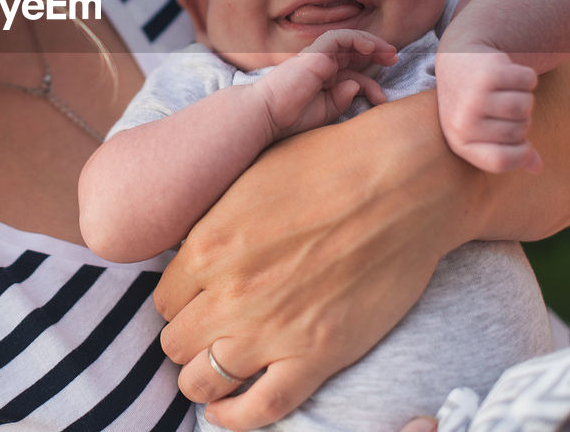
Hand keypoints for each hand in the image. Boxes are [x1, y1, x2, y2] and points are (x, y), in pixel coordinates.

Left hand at [154, 91, 479, 429]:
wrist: (403, 181)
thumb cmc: (329, 164)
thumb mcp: (249, 178)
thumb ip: (213, 222)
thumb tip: (191, 250)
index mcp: (207, 245)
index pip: (166, 299)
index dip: (180, 302)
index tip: (197, 301)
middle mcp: (230, 293)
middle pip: (176, 343)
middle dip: (188, 339)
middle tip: (208, 332)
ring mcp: (272, 330)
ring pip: (202, 381)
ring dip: (202, 379)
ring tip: (214, 371)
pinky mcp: (317, 355)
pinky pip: (260, 409)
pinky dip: (236, 418)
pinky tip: (227, 412)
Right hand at [258, 29, 395, 139]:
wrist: (267, 115)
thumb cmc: (289, 116)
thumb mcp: (324, 111)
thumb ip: (341, 98)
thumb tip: (356, 84)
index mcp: (321, 78)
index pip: (352, 73)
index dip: (371, 83)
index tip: (383, 99)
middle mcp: (319, 63)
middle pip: (353, 53)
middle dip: (376, 54)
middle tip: (395, 59)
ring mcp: (316, 56)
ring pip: (349, 40)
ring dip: (372, 44)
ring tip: (389, 53)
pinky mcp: (314, 52)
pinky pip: (339, 37)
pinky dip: (356, 39)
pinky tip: (371, 49)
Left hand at [436, 47, 542, 173]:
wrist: (456, 61)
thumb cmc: (473, 103)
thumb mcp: (481, 131)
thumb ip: (509, 151)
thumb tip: (537, 168)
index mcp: (460, 143)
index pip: (501, 162)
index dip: (520, 155)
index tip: (522, 143)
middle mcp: (462, 123)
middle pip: (519, 131)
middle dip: (521, 119)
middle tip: (504, 105)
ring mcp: (473, 98)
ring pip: (525, 107)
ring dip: (524, 96)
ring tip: (506, 90)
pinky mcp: (486, 74)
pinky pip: (528, 81)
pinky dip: (527, 77)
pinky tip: (508, 74)